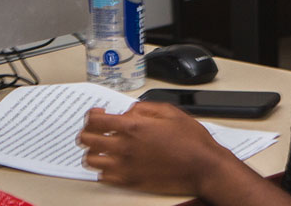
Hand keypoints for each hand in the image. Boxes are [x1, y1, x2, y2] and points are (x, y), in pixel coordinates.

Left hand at [78, 101, 235, 195]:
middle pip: (87, 139)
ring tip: (102, 147)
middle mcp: (125, 148)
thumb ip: (143, 108)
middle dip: (88, 131)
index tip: (98, 114)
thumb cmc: (191, 142)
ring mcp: (126, 167)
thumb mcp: (169, 112)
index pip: (95, 120)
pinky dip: (104, 169)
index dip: (92, 115)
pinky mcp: (131, 182)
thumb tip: (129, 111)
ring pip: (91, 160)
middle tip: (97, 129)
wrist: (204, 168)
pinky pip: (104, 177)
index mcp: (133, 128)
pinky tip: (113, 163)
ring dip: (93, 151)